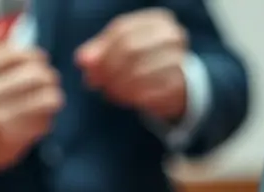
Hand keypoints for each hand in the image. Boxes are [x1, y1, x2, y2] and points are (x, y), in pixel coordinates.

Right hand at [0, 37, 63, 179]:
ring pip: (47, 99)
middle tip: (49, 81)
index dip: (36, 56)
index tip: (40, 61)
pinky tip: (37, 119)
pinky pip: (44, 122)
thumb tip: (10, 23)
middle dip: (49, 76)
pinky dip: (46, 119)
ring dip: (53, 97)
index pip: (18, 54)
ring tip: (49, 99)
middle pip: (37, 74)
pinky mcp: (11, 140)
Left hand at [75, 8, 188, 122]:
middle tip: (94, 83)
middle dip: (107, 68)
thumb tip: (82, 61)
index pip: (122, 30)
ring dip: (117, 85)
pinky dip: (132, 97)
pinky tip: (123, 99)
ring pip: (139, 72)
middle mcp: (173, 36)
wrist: (178, 82)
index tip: (87, 68)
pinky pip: (150, 91)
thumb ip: (99, 52)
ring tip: (108, 92)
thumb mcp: (121, 50)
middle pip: (130, 49)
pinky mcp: (180, 85)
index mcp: (157, 20)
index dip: (101, 51)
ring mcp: (180, 59)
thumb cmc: (144, 60)